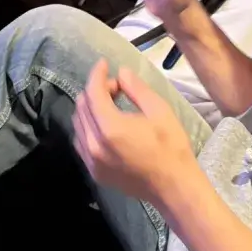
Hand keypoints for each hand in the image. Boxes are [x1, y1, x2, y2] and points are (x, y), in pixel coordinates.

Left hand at [73, 61, 197, 203]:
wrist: (173, 187)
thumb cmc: (171, 147)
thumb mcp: (159, 111)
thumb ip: (137, 89)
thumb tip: (121, 73)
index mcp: (111, 127)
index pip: (92, 93)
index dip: (96, 74)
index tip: (104, 63)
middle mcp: (94, 144)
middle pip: (82, 107)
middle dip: (96, 90)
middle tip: (116, 87)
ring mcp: (91, 160)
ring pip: (78, 124)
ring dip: (90, 108)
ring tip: (110, 104)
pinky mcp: (94, 172)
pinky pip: (81, 142)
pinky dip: (88, 127)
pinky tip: (104, 125)